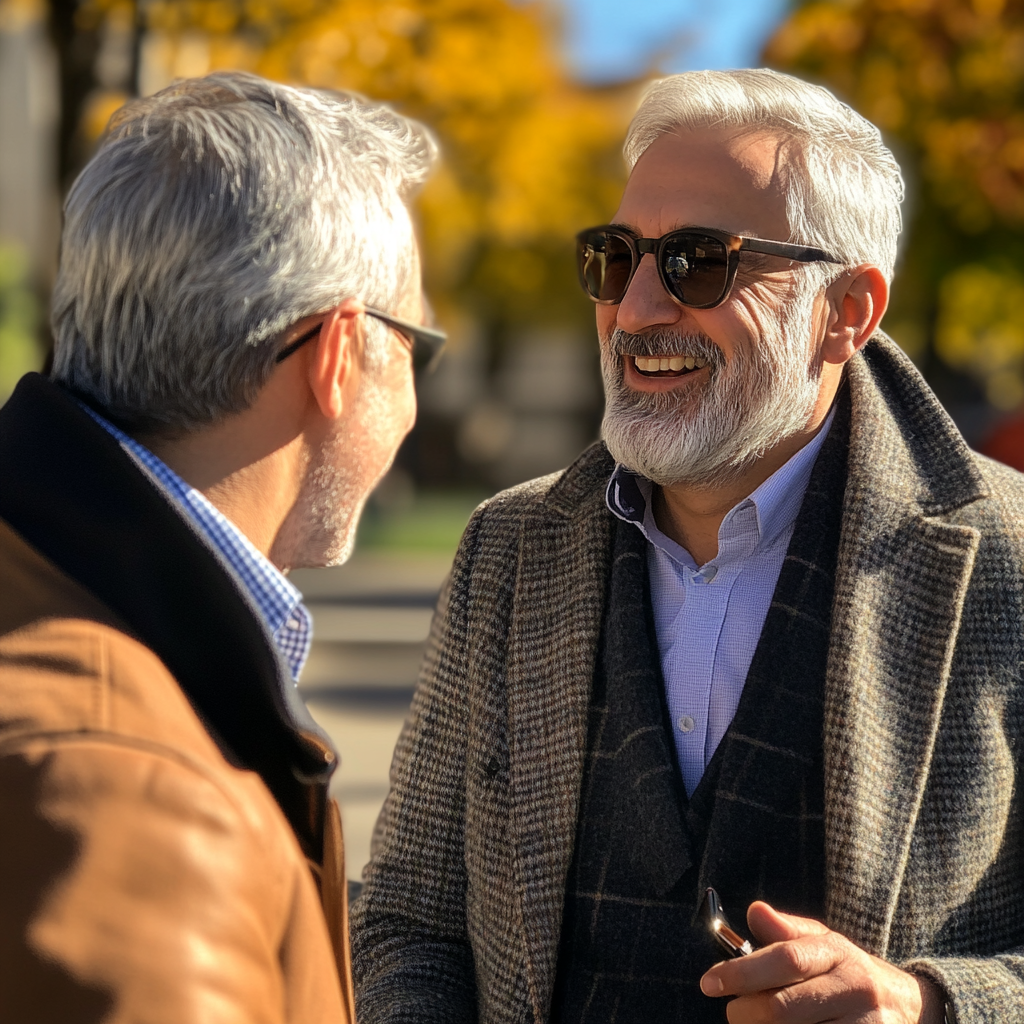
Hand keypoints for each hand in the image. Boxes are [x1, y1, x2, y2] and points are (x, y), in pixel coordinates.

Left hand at [699, 901, 944, 1022]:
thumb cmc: (849, 974)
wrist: (911, 1008)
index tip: (708, 983)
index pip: (785, 959)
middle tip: (733, 1014)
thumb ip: (787, 932)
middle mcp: (855, 987)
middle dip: (746, 1014)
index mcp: (837, 952)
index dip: (741, 971)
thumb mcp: (824, 943)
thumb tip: (754, 911)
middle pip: (784, 1008)